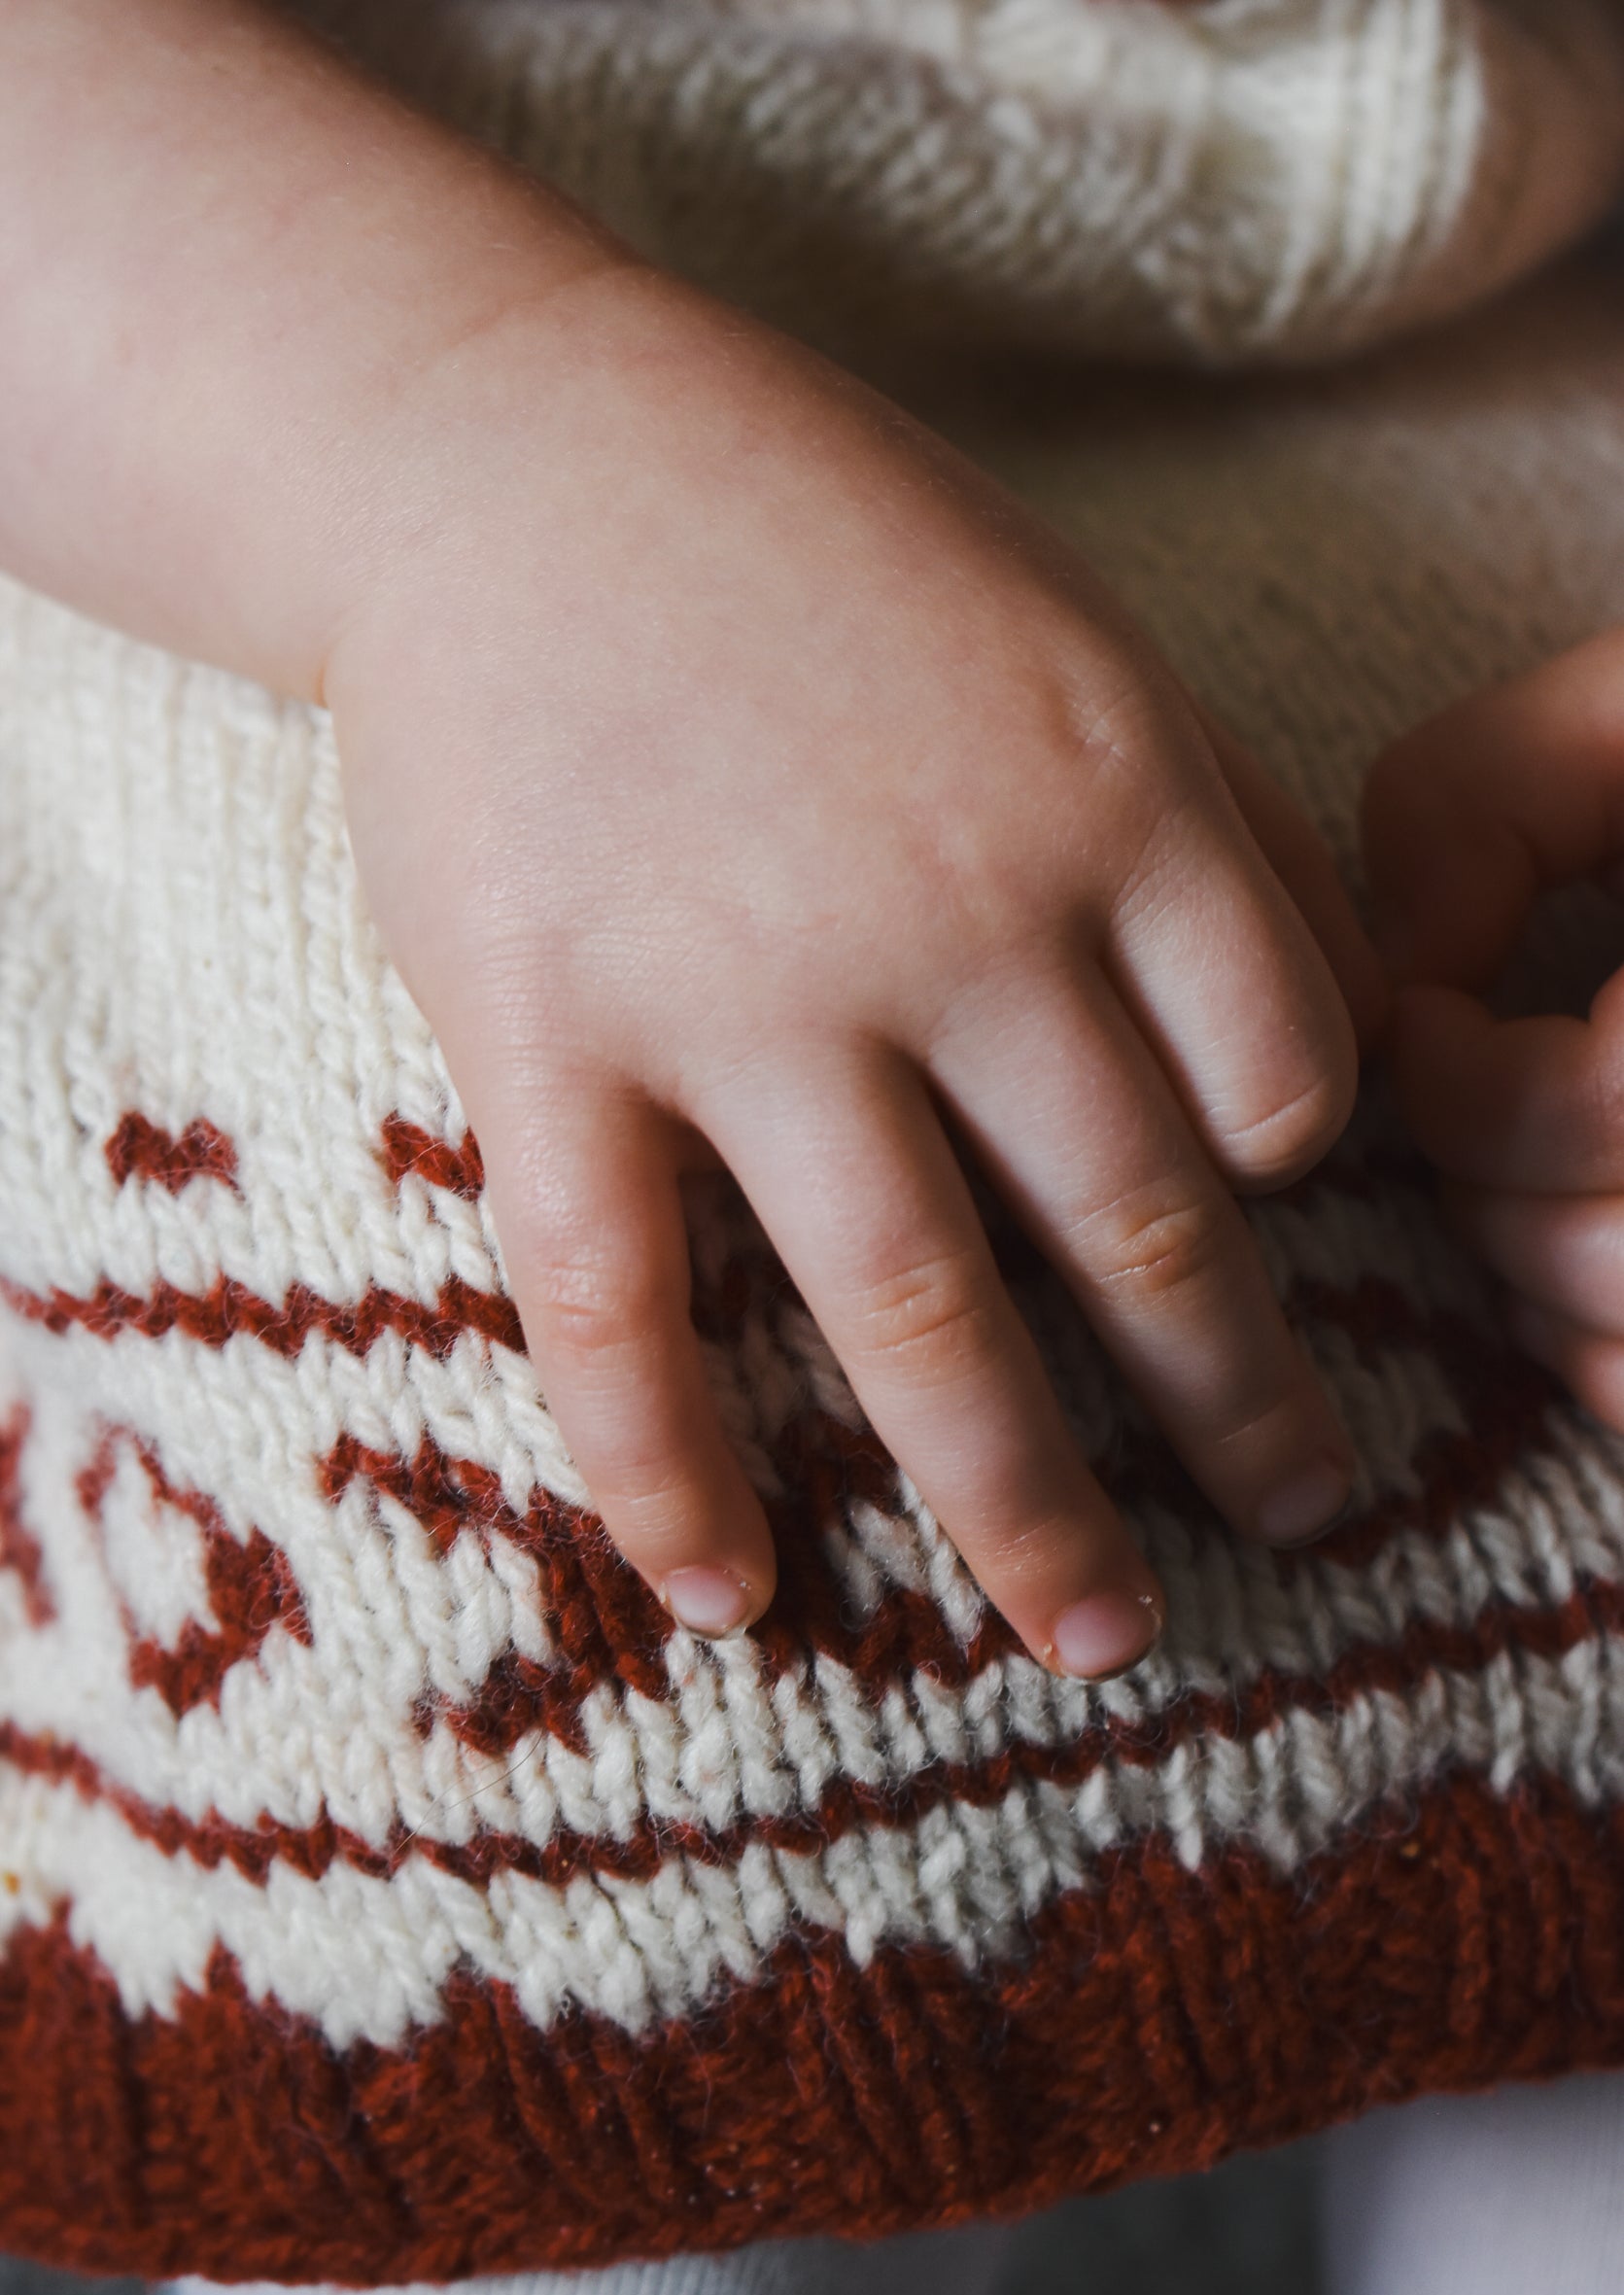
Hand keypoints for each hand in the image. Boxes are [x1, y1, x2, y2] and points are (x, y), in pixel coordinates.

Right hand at [326, 269, 1381, 1675]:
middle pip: (1145, 1230)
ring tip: (1102, 1639)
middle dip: (1247, 1406)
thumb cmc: (814, 538)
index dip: (1307, 1182)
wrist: (506, 448)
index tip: (1285, 1242)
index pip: (1284, 1073)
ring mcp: (742, 993)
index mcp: (1114, 799)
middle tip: (1309, 1516)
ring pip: (919, 1312)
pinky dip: (667, 1469)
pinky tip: (729, 1595)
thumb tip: (1327, 1032)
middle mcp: (957, 917)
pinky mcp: (548, 1040)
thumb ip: (1210, 824)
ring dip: (1028, 1508)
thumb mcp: (1067, 625)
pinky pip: (616, 1303)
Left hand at [1364, 631, 1623, 1421]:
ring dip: (1544, 1284)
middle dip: (1492, 1196)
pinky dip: (1611, 1357)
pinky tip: (1597, 1239)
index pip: (1605, 1109)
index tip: (1432, 1023)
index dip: (1469, 1090)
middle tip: (1471, 1106)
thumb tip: (1414, 980)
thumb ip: (1484, 795)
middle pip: (1623, 1255)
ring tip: (1527, 1175)